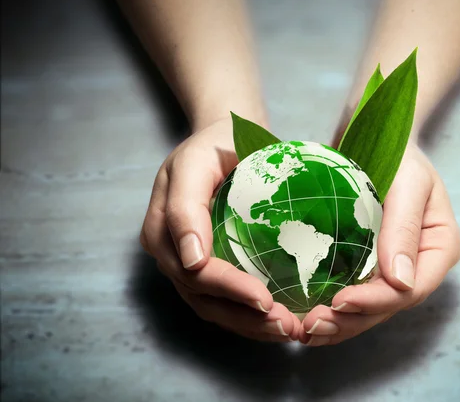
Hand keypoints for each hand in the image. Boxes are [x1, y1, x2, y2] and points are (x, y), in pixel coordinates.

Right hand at [140, 120, 301, 341]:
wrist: (224, 141)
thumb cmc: (214, 146)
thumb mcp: (194, 163)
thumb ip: (184, 207)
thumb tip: (190, 259)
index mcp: (161, 230)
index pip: (195, 272)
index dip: (229, 289)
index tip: (265, 299)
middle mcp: (170, 254)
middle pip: (204, 298)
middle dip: (244, 317)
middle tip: (285, 326)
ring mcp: (187, 264)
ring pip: (214, 307)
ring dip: (250, 324)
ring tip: (287, 330)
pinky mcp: (208, 267)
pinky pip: (224, 300)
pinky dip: (250, 315)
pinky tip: (278, 319)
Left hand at [299, 144, 459, 345]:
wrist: (376, 135)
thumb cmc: (398, 151)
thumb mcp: (409, 181)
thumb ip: (405, 228)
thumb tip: (401, 282)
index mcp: (438, 248)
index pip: (410, 290)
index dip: (376, 302)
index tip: (340, 302)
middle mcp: (418, 264)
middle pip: (387, 306)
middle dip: (351, 321)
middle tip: (312, 326)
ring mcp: (392, 266)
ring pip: (368, 306)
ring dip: (338, 322)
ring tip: (304, 329)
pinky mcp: (367, 262)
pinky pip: (352, 290)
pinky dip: (330, 305)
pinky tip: (304, 313)